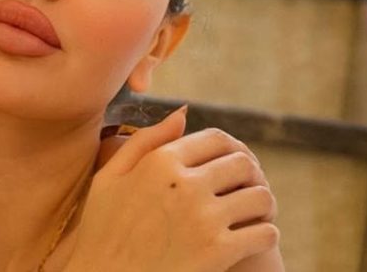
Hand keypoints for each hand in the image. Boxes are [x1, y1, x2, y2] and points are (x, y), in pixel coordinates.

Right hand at [68, 106, 279, 271]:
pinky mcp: (217, 252)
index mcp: (160, 162)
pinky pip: (265, 233)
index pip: (217, 139)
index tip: (229, 166)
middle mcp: (184, 184)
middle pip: (243, 164)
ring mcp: (203, 219)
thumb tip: (183, 113)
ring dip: (262, 204)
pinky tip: (253, 238)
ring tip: (254, 214)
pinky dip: (265, 234)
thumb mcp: (109, 178)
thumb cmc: (101, 232)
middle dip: (250, 175)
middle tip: (245, 190)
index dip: (230, 149)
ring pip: (260, 196)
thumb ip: (145, 141)